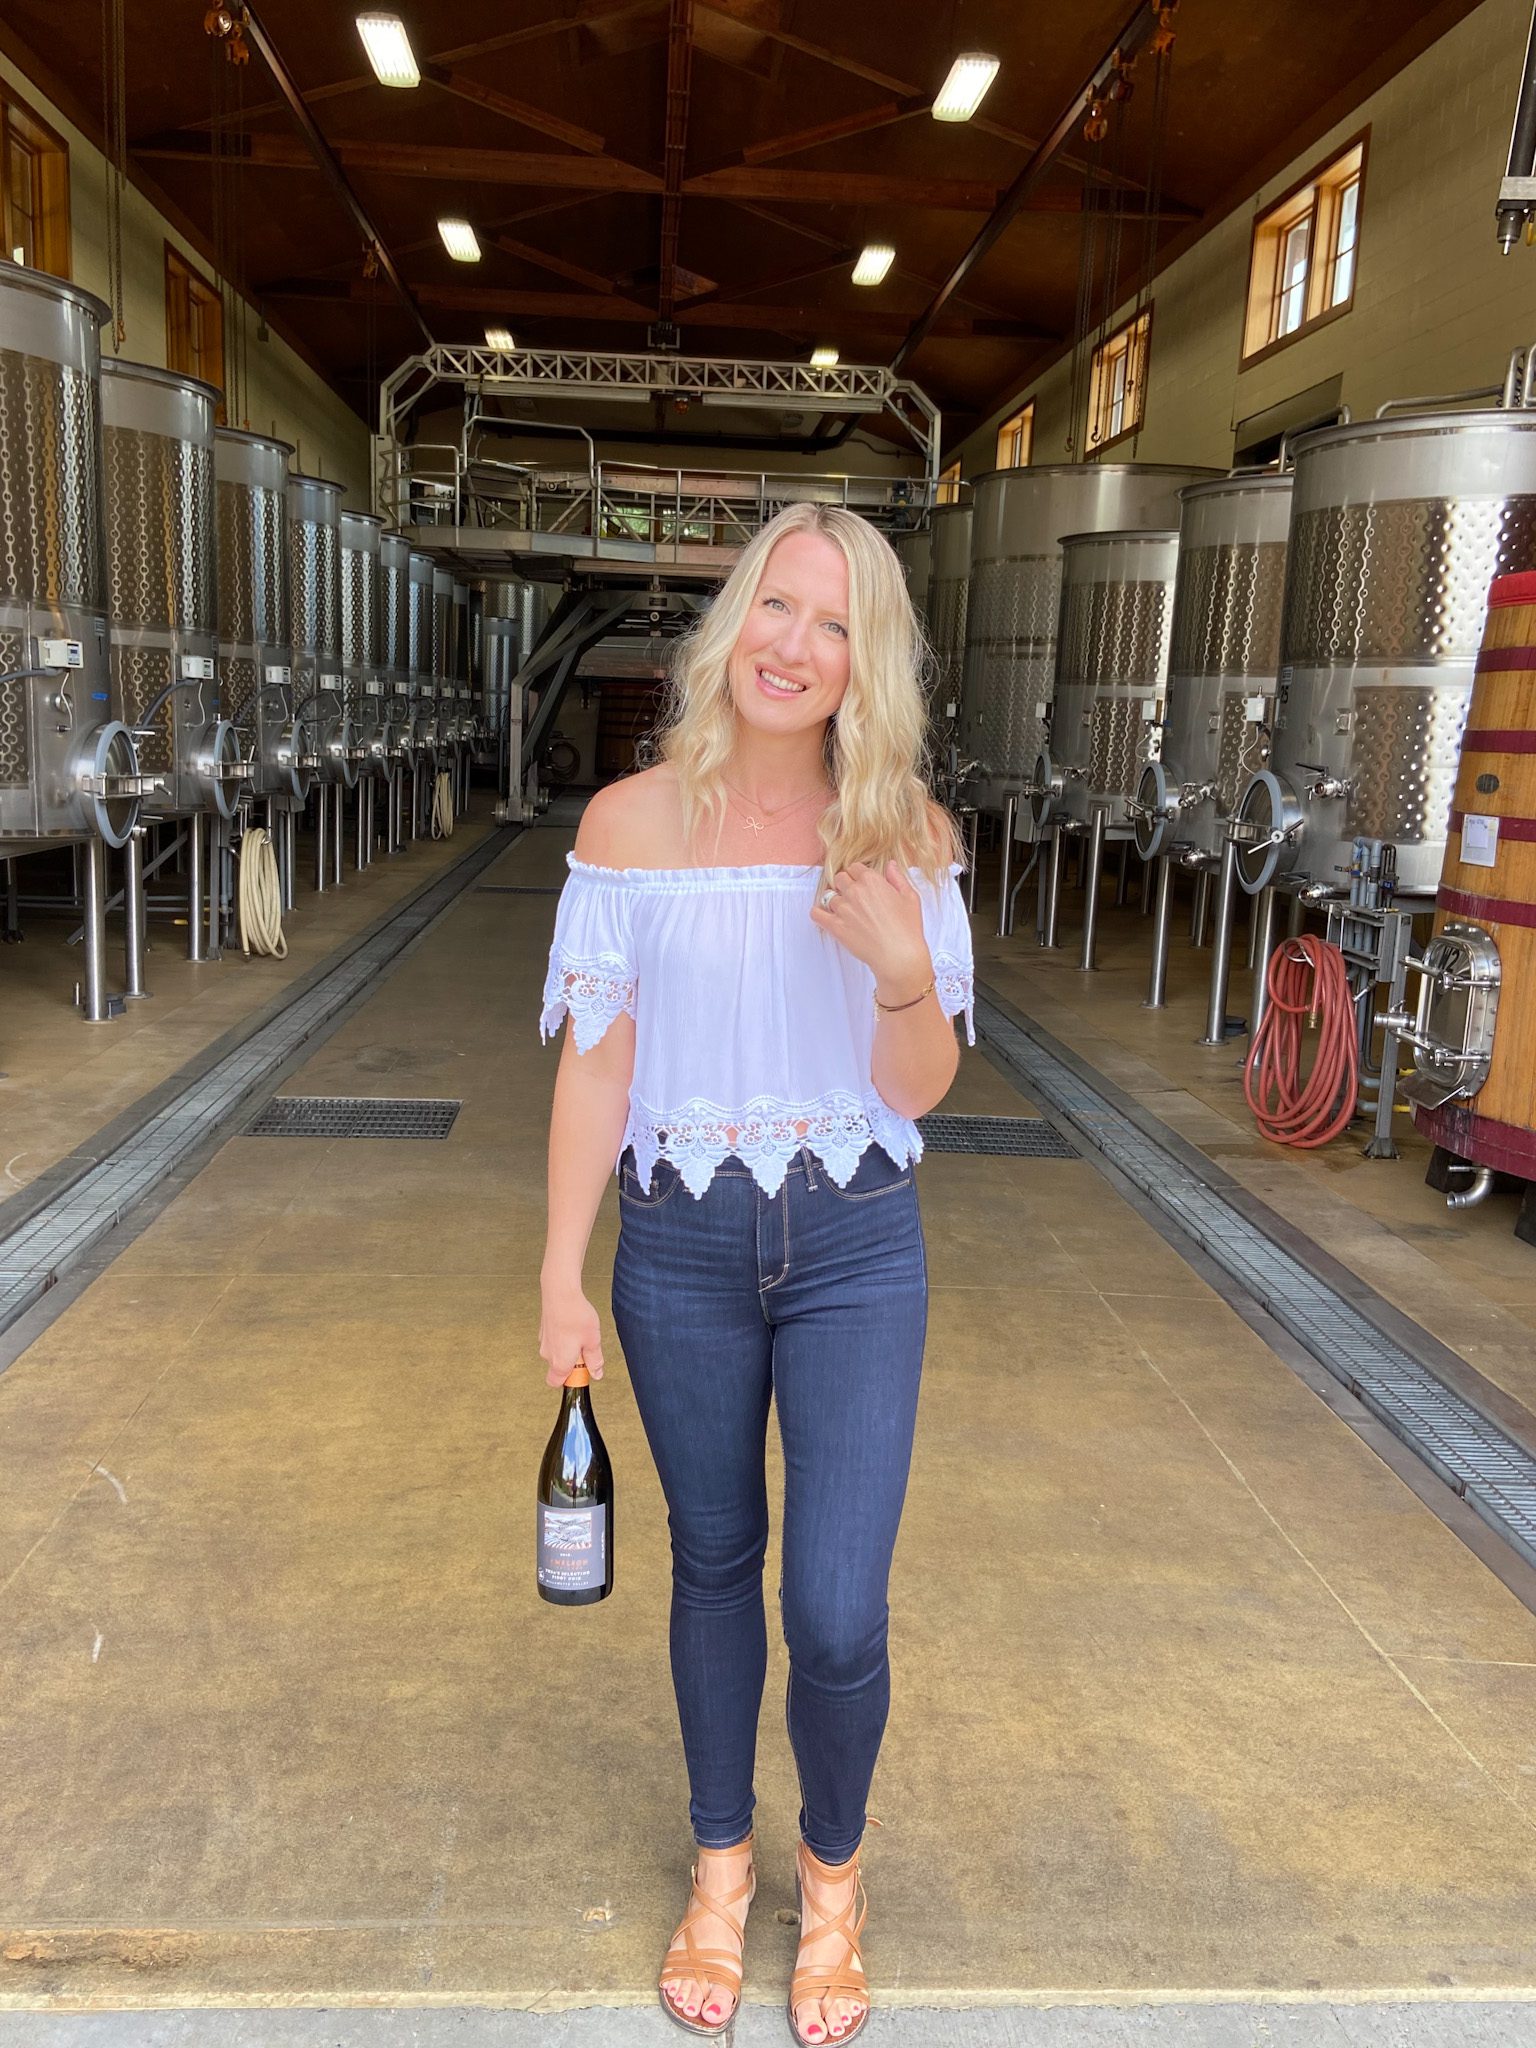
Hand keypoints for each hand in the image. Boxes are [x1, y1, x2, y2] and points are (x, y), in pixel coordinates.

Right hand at [539, 1280, 605, 1385]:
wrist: (560, 1292)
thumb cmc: (576, 1316)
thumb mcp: (593, 1341)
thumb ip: (594, 1360)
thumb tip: (596, 1373)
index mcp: (559, 1363)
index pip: (556, 1383)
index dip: (571, 1381)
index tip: (584, 1372)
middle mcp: (548, 1355)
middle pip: (558, 1368)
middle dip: (573, 1363)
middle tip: (586, 1349)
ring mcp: (544, 1342)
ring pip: (557, 1353)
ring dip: (568, 1348)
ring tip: (581, 1334)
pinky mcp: (544, 1330)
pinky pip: (555, 1340)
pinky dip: (563, 1337)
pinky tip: (573, 1325)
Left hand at [810, 860, 931, 993]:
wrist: (899, 955)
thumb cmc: (907, 928)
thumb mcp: (910, 897)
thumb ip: (897, 878)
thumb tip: (890, 865)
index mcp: (872, 881)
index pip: (854, 868)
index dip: (858, 875)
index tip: (861, 884)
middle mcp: (855, 891)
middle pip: (840, 879)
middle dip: (845, 885)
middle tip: (853, 897)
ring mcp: (843, 909)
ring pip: (829, 896)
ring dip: (835, 901)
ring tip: (845, 912)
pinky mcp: (835, 926)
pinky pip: (816, 914)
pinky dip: (819, 913)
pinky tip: (826, 917)